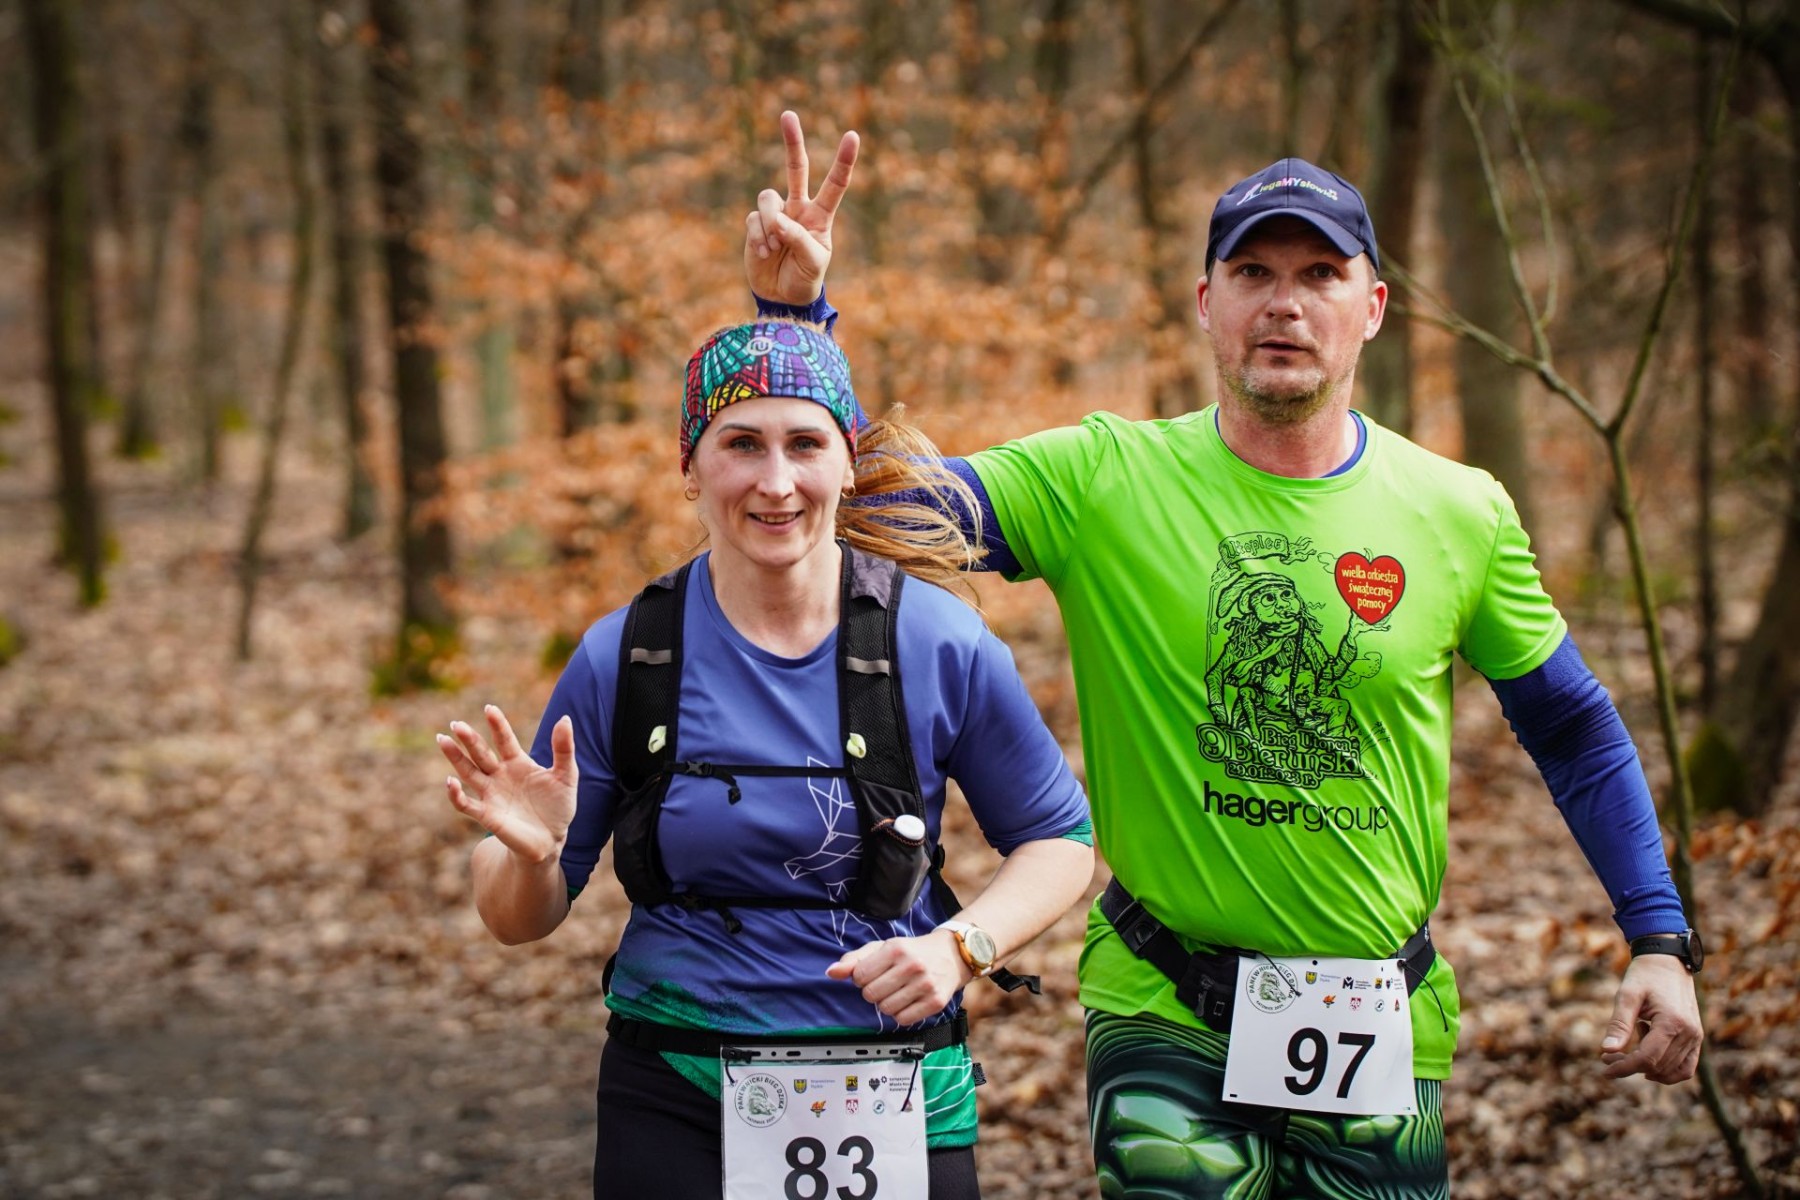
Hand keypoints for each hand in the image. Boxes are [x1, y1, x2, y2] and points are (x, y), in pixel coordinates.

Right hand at [438, 705, 577, 866]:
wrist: (552, 840)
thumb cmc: (558, 807)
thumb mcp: (567, 775)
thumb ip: (564, 748)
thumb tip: (564, 718)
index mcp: (518, 763)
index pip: (504, 740)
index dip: (497, 725)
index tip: (489, 708)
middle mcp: (500, 776)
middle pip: (481, 753)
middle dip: (469, 739)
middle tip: (455, 724)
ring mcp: (491, 794)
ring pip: (468, 772)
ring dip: (455, 758)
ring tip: (443, 740)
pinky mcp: (487, 815)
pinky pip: (466, 804)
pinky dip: (456, 794)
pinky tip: (451, 782)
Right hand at [743, 110, 857, 305]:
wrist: (782, 297)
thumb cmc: (805, 278)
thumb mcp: (813, 262)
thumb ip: (798, 238)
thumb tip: (778, 219)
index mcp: (820, 215)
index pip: (835, 184)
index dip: (843, 160)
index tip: (853, 136)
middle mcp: (798, 209)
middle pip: (796, 168)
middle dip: (792, 141)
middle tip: (788, 114)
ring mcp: (776, 214)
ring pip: (768, 198)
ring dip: (769, 224)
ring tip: (773, 249)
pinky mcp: (756, 224)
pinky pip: (754, 220)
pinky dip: (758, 237)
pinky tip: (764, 254)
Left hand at [826, 930, 970, 1025]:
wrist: (952, 954)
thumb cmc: (913, 951)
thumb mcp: (883, 948)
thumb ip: (855, 960)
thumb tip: (831, 972)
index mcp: (896, 949)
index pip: (860, 976)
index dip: (861, 978)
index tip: (872, 974)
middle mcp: (911, 966)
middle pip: (871, 995)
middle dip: (873, 992)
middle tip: (885, 984)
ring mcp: (925, 985)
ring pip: (886, 1009)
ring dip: (886, 1004)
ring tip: (897, 992)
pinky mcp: (935, 1002)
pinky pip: (904, 1020)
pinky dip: (901, 1014)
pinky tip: (907, 1001)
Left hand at [1599, 952, 1702, 1083]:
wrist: (1668, 962)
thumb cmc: (1644, 976)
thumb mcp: (1627, 995)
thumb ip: (1619, 1024)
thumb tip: (1606, 1050)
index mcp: (1672, 1022)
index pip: (1647, 1058)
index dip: (1624, 1067)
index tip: (1604, 1068)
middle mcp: (1689, 1033)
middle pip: (1657, 1066)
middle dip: (1630, 1066)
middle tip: (1608, 1055)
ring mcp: (1695, 1037)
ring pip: (1671, 1071)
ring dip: (1646, 1068)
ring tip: (1629, 1048)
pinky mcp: (1696, 1038)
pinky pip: (1686, 1068)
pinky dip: (1667, 1072)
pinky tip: (1647, 1062)